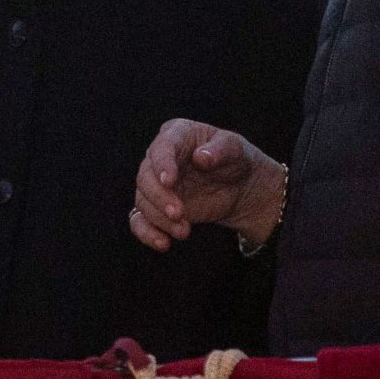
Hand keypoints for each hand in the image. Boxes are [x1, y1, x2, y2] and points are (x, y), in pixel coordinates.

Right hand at [129, 119, 285, 252]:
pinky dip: (147, 232)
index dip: (163, 164)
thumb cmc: (235, 159)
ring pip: (142, 201)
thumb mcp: (236, 148)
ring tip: (184, 231)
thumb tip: (201, 158)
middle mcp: (159, 158)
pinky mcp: (155, 207)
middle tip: (179, 214)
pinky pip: (140, 220)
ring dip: (159, 219)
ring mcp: (155, 183)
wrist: (239, 187)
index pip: (162, 147)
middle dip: (159, 198)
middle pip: (145, 177)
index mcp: (176, 134)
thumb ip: (221, 149)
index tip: (169, 181)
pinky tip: (163, 243)